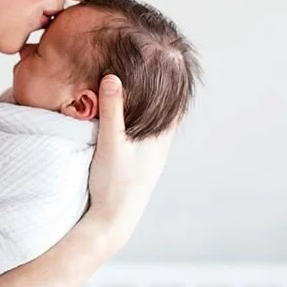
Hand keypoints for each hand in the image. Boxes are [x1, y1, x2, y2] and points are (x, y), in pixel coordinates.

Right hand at [86, 75, 175, 253]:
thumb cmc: (114, 185)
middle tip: (156, 69)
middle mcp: (159, 151)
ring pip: (155, 129)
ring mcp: (149, 161)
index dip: (175, 85)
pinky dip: (139, 124)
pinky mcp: (136, 170)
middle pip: (167, 115)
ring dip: (150, 110)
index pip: (176, 106)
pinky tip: (127, 123)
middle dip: (162, 93)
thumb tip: (113, 77)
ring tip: (141, 89)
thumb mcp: (110, 143)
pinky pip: (143, 140)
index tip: (172, 63)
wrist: (110, 223)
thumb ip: (112, 110)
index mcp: (160, 142)